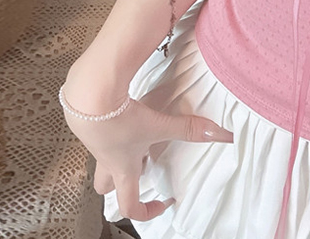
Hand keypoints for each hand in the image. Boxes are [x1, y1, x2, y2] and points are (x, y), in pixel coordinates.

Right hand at [63, 92, 233, 221]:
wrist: (88, 97)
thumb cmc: (119, 119)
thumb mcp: (159, 125)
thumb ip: (188, 129)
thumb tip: (220, 134)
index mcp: (122, 169)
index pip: (130, 206)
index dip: (147, 212)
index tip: (164, 201)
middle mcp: (107, 160)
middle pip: (106, 186)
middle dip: (121, 184)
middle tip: (140, 172)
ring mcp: (95, 141)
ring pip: (103, 157)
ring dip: (118, 152)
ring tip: (136, 136)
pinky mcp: (88, 122)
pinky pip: (99, 132)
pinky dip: (111, 127)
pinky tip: (122, 111)